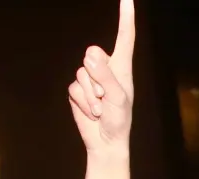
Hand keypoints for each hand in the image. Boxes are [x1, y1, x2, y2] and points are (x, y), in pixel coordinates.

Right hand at [68, 0, 134, 156]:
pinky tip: (91, 111)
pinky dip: (82, 102)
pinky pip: (73, 88)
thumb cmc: (119, 120)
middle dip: (96, 78)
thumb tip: (90, 54)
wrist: (105, 141)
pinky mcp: (77, 90)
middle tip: (105, 97)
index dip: (125, 17)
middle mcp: (105, 68)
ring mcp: (89, 78)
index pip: (125, 37)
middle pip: (92, 54)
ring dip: (90, 95)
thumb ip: (105, 76)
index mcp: (122, 66)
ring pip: (80, 73)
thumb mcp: (117, 98)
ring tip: (100, 108)